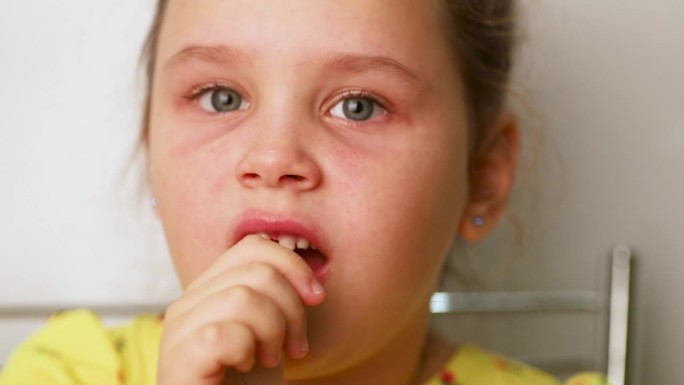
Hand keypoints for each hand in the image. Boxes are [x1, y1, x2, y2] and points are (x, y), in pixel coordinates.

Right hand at [157, 234, 325, 384]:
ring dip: (272, 332)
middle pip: (256, 271)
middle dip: (291, 308)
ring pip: (243, 297)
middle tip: (294, 346)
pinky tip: (243, 367)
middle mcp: (187, 303)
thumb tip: (305, 273)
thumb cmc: (247, 383)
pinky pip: (225, 335)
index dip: (293, 266)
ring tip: (268, 358)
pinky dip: (247, 352)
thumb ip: (272, 296)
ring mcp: (177, 331)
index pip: (253, 246)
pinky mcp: (179, 360)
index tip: (315, 298)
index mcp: (208, 289)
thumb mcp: (266, 330)